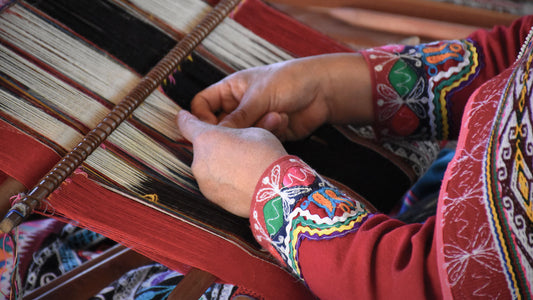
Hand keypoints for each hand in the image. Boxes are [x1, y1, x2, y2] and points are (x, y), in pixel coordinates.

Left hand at [177, 110, 286, 217]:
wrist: (276, 190)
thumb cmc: (266, 155)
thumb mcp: (252, 131)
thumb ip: (234, 129)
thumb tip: (231, 133)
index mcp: (206, 138)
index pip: (186, 124)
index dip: (185, 118)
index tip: (183, 116)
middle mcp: (199, 161)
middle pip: (202, 148)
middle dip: (216, 146)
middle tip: (238, 147)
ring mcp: (204, 182)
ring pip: (209, 167)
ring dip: (220, 164)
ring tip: (244, 166)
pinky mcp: (213, 198)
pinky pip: (216, 184)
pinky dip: (225, 181)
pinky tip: (243, 180)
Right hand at [190, 53, 372, 140]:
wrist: (322, 90)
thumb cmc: (289, 81)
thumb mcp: (259, 96)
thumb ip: (236, 118)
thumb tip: (213, 136)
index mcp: (230, 90)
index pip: (202, 105)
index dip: (202, 118)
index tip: (211, 130)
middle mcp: (238, 106)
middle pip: (219, 126)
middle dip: (231, 131)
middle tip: (240, 135)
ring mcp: (253, 121)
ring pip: (240, 137)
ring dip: (256, 129)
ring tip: (274, 116)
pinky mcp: (267, 134)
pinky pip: (258, 141)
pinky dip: (270, 133)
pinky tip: (283, 119)